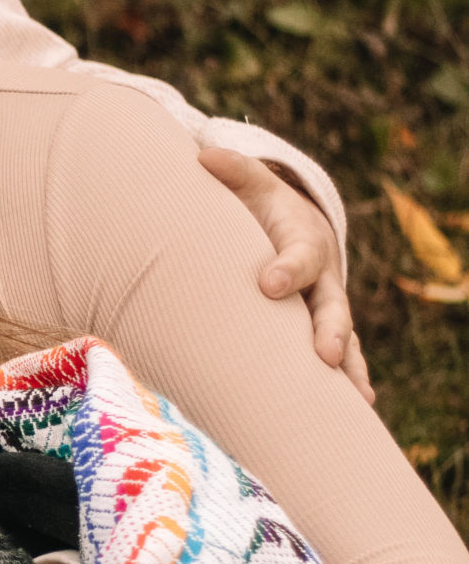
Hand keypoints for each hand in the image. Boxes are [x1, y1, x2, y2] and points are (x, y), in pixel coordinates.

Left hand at [198, 145, 371, 402]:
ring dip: (348, 367)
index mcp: (303, 242)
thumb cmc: (261, 208)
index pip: (298, 256)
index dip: (287, 269)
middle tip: (324, 354)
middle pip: (332, 306)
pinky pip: (339, 357)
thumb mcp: (250, 186)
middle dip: (330, 330)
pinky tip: (355, 409)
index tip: (269, 283)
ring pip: (344, 339)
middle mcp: (322, 279)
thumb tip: (204, 154)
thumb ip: (234, 171)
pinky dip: (347, 380)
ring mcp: (324, 308)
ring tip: (358, 399)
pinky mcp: (320, 330)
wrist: (292, 226)